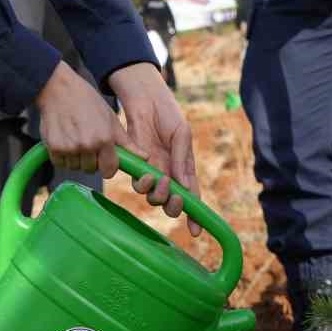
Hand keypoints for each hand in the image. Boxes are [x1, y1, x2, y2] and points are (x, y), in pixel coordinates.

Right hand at [35, 61, 127, 176]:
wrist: (59, 89)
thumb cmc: (87, 102)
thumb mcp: (111, 119)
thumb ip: (126, 143)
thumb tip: (144, 157)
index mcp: (105, 138)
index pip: (109, 171)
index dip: (106, 166)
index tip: (104, 160)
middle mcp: (87, 145)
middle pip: (90, 169)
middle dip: (90, 161)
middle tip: (87, 143)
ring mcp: (69, 147)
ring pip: (75, 167)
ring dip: (76, 158)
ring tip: (75, 138)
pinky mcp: (54, 147)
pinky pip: (60, 163)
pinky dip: (62, 156)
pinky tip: (65, 139)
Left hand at [108, 63, 200, 236]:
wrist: (144, 99)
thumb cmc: (167, 114)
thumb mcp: (182, 134)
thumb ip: (182, 158)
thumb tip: (183, 185)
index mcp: (185, 168)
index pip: (192, 197)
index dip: (195, 216)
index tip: (195, 231)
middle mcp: (169, 174)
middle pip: (172, 203)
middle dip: (174, 205)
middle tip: (173, 194)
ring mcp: (152, 171)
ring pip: (154, 197)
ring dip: (158, 194)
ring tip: (159, 179)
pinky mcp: (136, 166)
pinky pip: (138, 184)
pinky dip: (143, 183)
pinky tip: (146, 173)